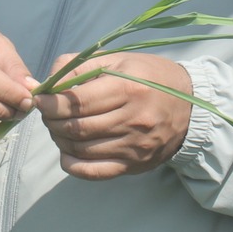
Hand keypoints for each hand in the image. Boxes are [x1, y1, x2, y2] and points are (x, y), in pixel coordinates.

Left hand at [34, 52, 192, 178]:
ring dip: (59, 139)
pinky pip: (95, 172)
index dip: (50, 103)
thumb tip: (46, 82)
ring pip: (81, 149)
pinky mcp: (135, 165)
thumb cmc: (151, 76)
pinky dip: (73, 165)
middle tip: (46, 113)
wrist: (192, 105)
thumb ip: (80, 66)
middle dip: (51, 121)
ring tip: (57, 127)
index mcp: (128, 88)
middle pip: (76, 127)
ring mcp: (135, 146)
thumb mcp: (119, 59)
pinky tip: (67, 151)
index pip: (76, 102)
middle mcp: (133, 119)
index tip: (40, 99)